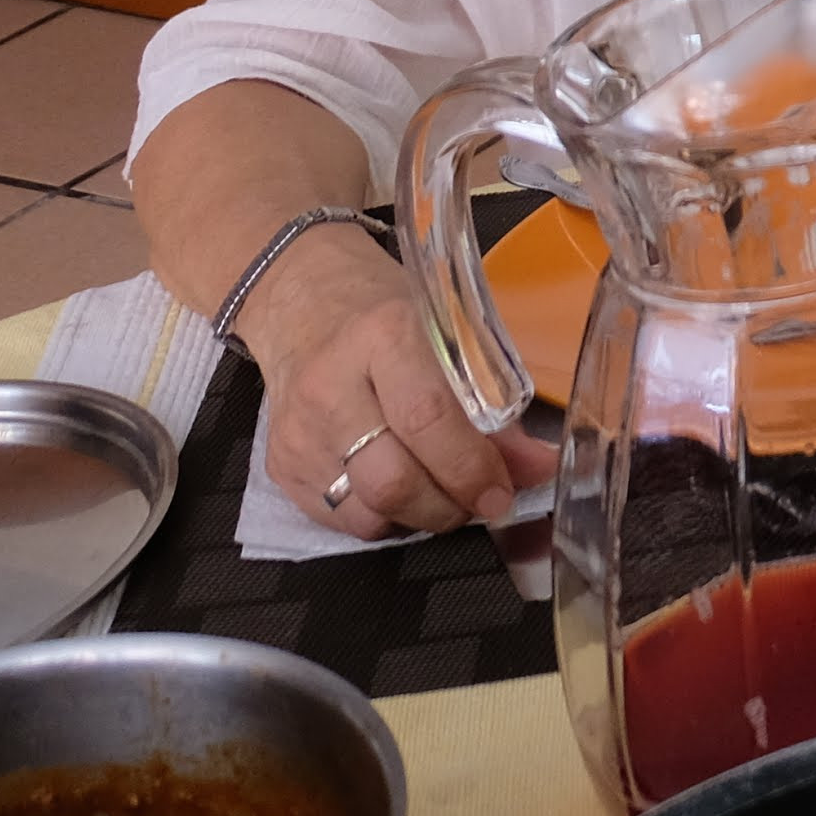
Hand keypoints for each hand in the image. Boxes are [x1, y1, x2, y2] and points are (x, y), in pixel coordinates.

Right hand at [234, 229, 553, 542]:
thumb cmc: (384, 310)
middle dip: (448, 506)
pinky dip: (381, 517)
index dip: (471, 468)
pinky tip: (399, 492)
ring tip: (441, 495)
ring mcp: (298, 431)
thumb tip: (535, 467)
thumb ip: (490, 403)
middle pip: (393, 479)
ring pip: (365, 512)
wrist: (300, 296)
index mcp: (384, 335)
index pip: (428, 418)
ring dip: (417, 518)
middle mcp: (331, 386)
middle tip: (478, 501)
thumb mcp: (446, 331)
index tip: (502, 492)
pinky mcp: (280, 464)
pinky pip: (338, 520)